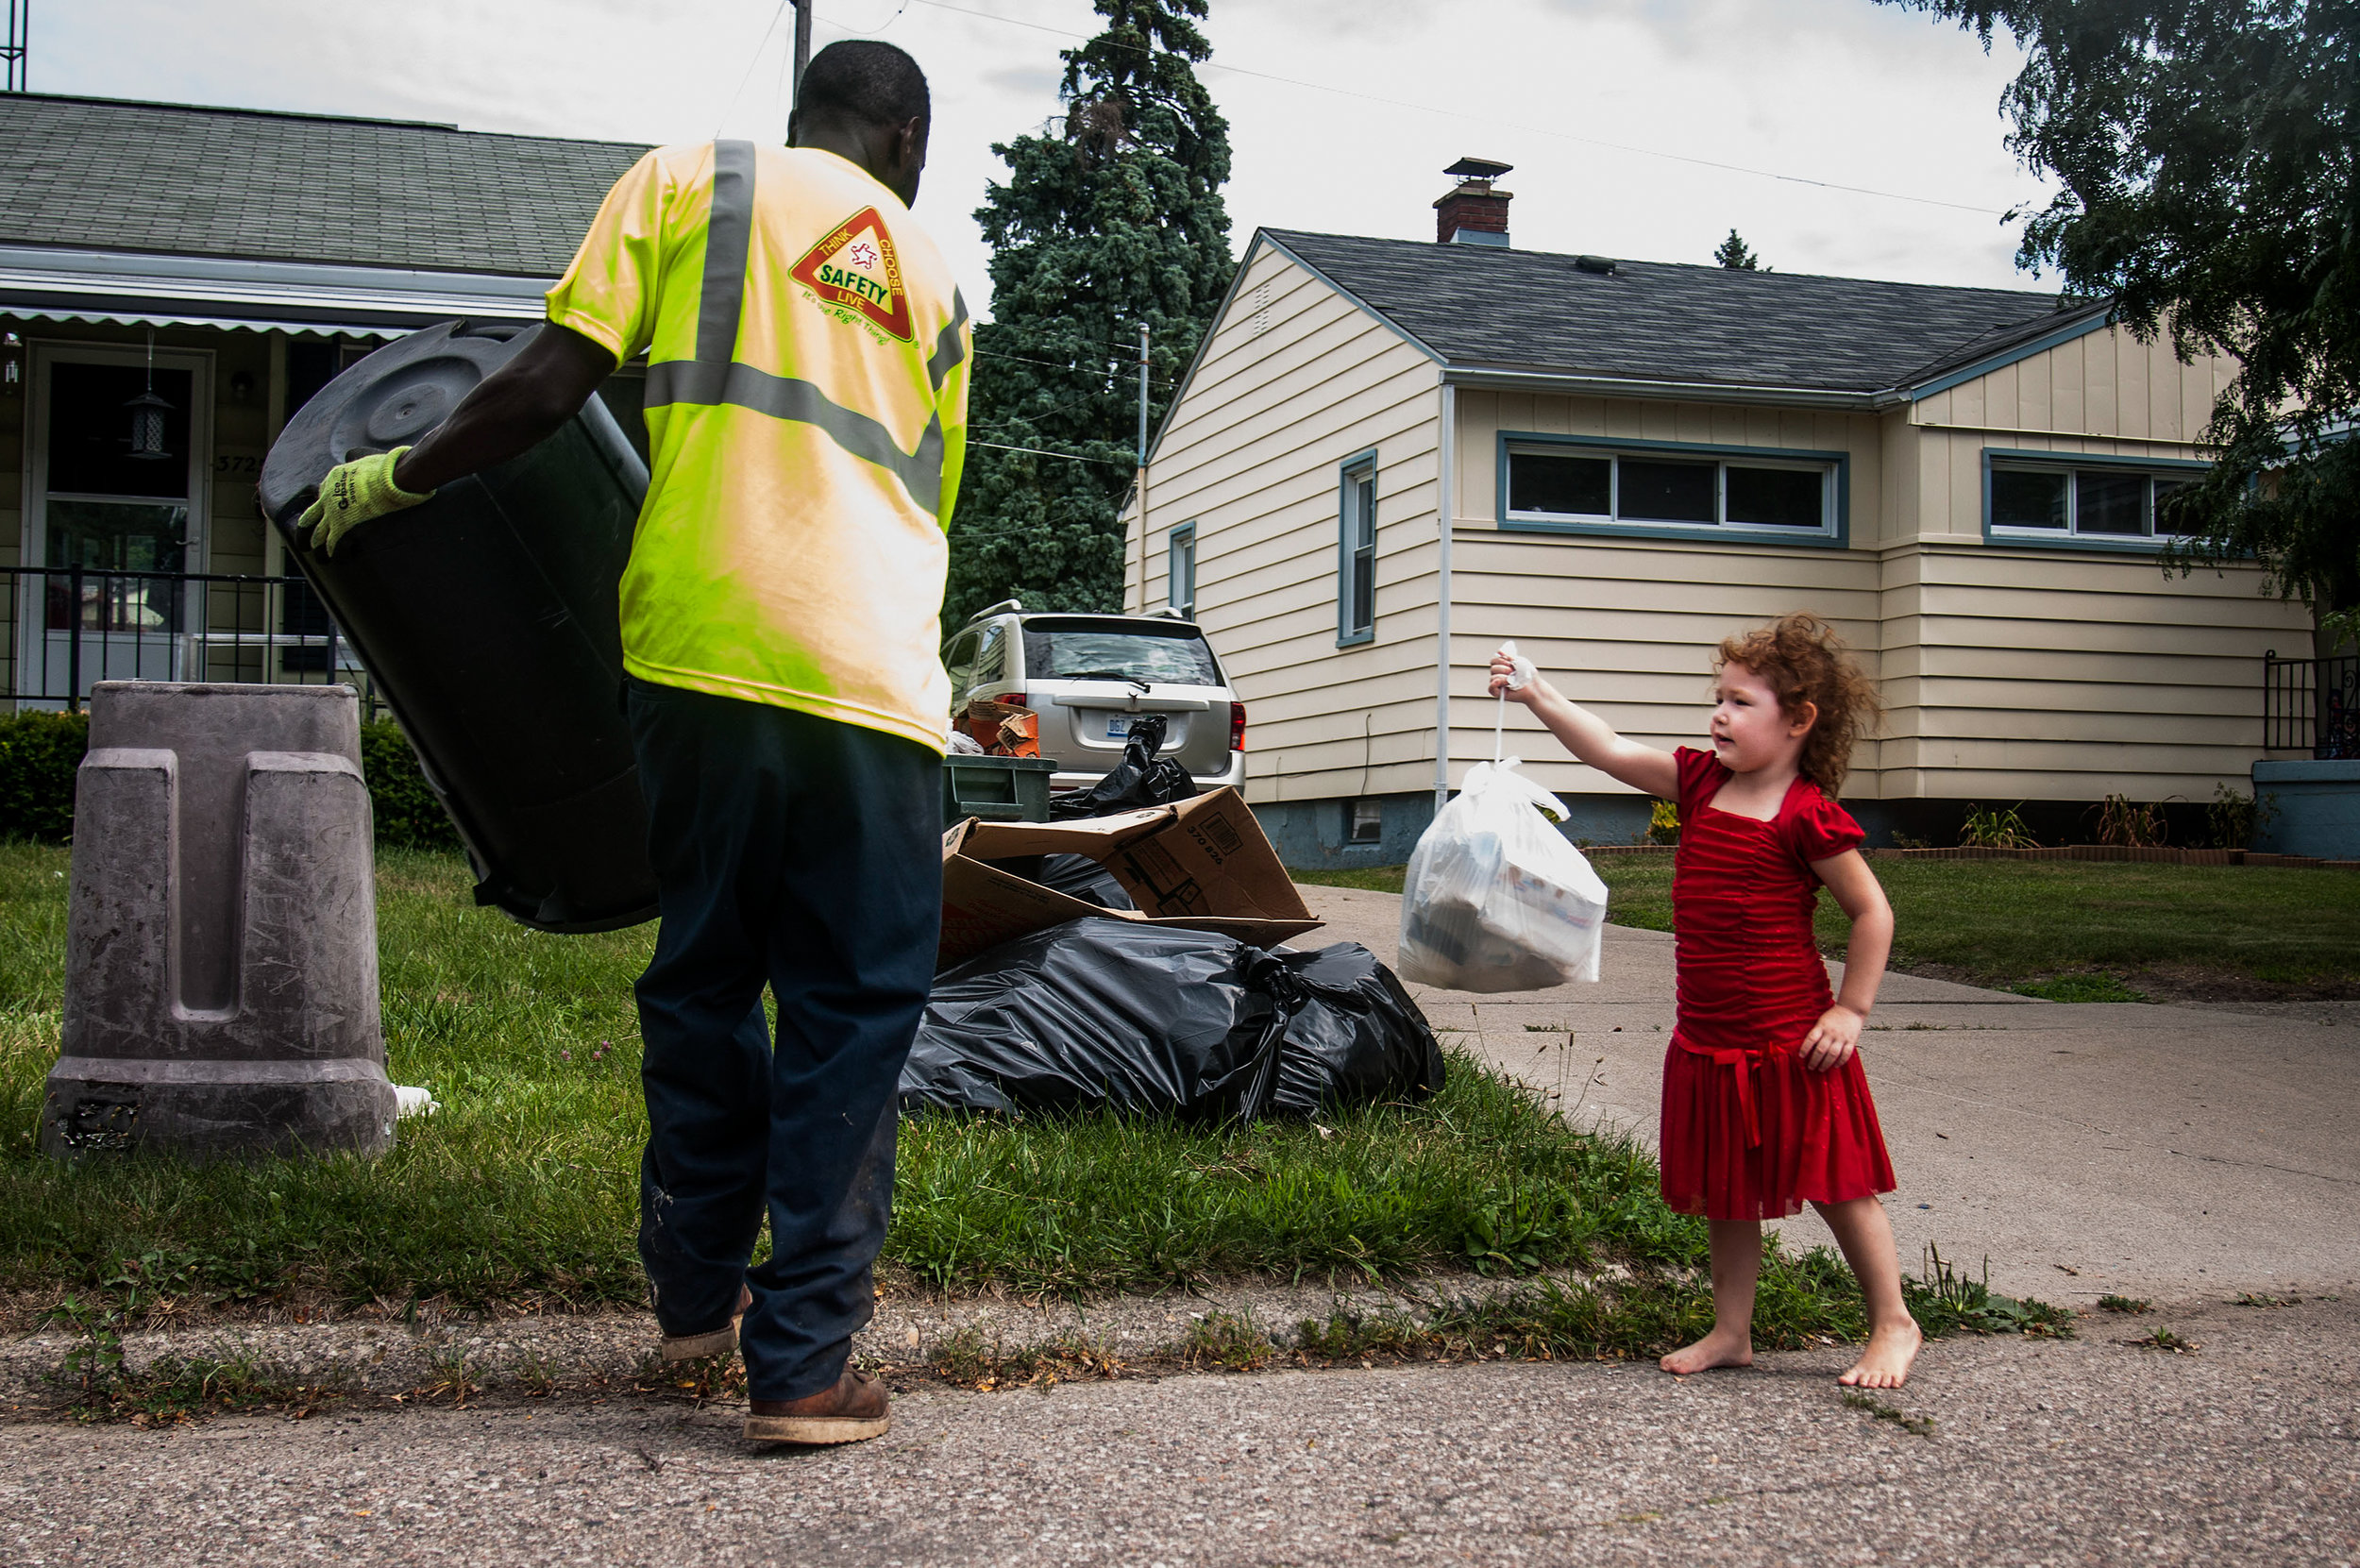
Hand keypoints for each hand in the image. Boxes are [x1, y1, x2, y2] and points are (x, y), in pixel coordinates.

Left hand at [297, 447, 433, 555]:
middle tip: (304, 542)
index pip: (319, 495)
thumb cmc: (385, 468)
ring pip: (319, 535)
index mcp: (332, 480)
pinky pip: (335, 545)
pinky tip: (337, 559)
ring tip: (318, 557)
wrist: (392, 479)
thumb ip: (356, 458)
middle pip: (310, 517)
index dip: (320, 508)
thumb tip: (353, 454)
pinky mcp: (345, 528)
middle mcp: (328, 497)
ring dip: (317, 547)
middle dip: (305, 531)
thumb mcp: (364, 456)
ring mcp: (334, 514)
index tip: (321, 516)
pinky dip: (336, 554)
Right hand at [1487, 645, 1541, 705]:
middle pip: (1493, 668)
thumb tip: (1499, 651)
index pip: (1494, 661)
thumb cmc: (1529, 675)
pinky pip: (1490, 689)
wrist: (1535, 687)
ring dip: (1503, 677)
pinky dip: (1493, 685)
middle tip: (1513, 671)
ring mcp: (1499, 684)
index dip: (1500, 659)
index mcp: (1503, 667)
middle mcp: (1499, 675)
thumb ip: (1508, 656)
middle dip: (1503, 669)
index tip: (1510, 661)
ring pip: (1492, 677)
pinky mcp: (1499, 693)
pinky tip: (1501, 683)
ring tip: (1512, 680)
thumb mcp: (1519, 662)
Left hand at [1798, 1004, 1863, 1071]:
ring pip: (1833, 1054)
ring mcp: (1842, 1037)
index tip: (1801, 1056)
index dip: (1805, 1048)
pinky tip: (1835, 1066)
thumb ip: (1817, 1031)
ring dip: (1826, 1064)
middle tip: (1811, 1067)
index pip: (1811, 1038)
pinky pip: (1846, 1054)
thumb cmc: (1834, 1015)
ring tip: (1821, 1069)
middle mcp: (1831, 1033)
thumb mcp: (1822, 1020)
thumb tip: (1807, 1045)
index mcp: (1822, 1026)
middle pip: (1821, 1050)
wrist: (1851, 1008)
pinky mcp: (1851, 1040)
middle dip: (1814, 1061)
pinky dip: (1840, 1061)